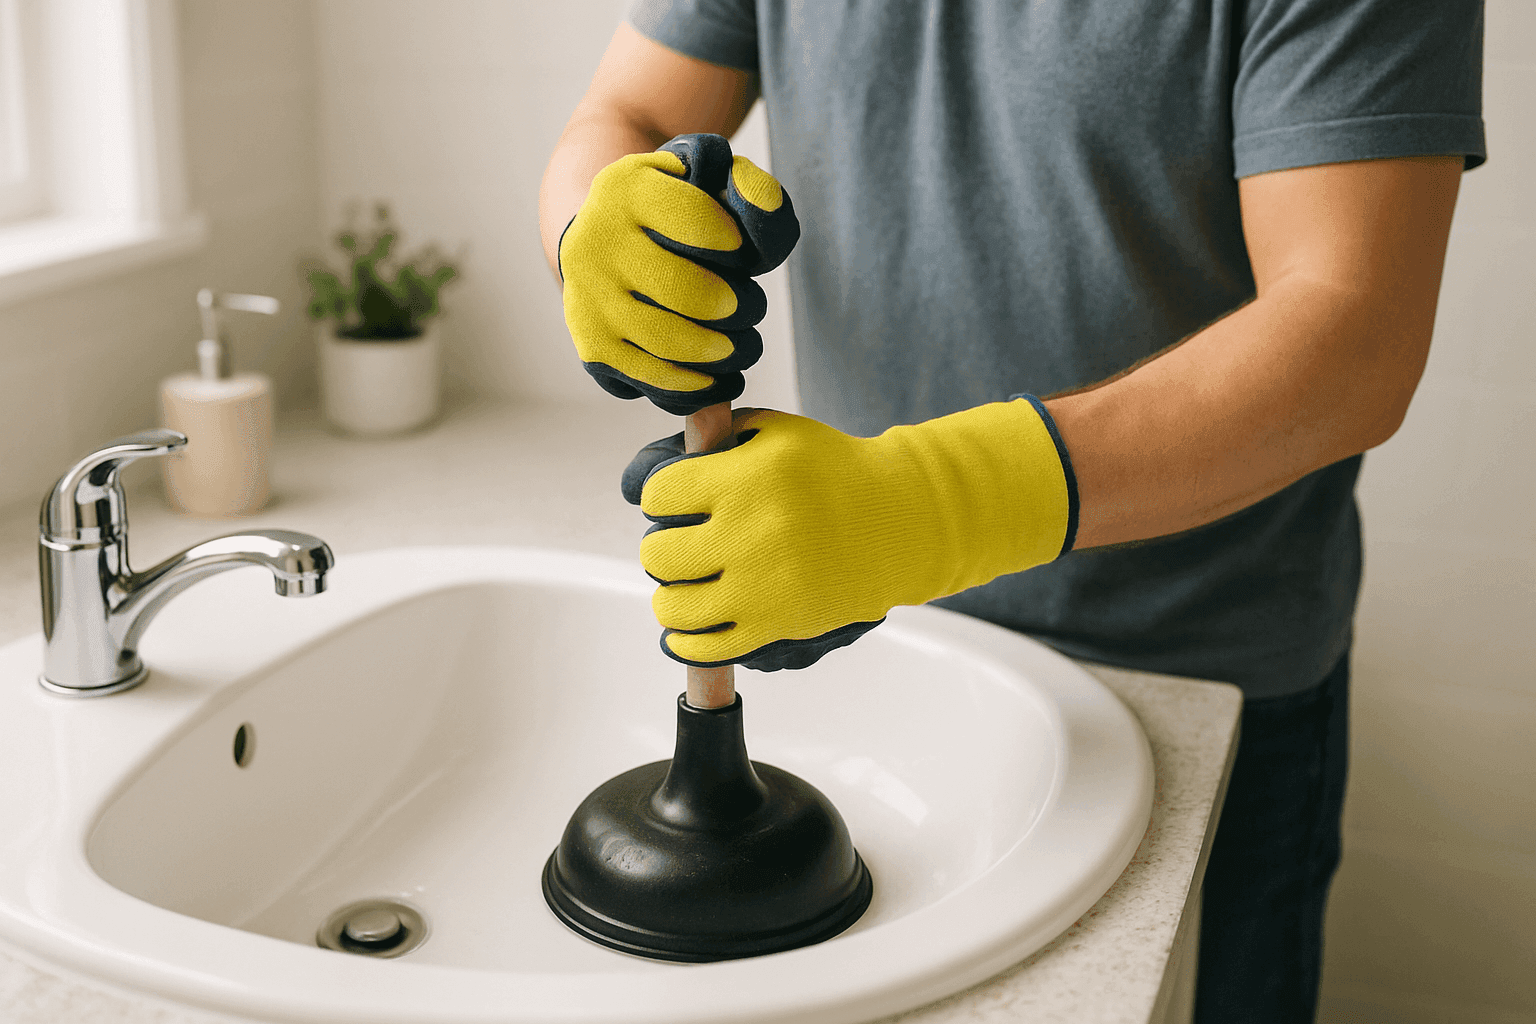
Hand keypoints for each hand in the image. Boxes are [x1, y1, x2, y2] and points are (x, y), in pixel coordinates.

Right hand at [560, 134, 798, 415]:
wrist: (607, 242)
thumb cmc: (678, 213)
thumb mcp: (717, 182)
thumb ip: (755, 192)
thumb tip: (756, 228)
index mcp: (625, 189)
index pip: (697, 220)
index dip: (737, 245)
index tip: (741, 252)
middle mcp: (594, 243)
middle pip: (689, 292)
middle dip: (740, 307)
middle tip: (751, 307)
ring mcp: (587, 300)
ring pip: (671, 344)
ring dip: (724, 353)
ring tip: (744, 346)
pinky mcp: (594, 348)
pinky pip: (653, 380)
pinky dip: (699, 388)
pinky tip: (722, 378)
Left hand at [622, 400, 1078, 669]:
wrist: (900, 521)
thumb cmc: (835, 473)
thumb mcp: (778, 434)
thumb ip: (718, 436)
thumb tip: (652, 467)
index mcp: (747, 479)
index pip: (659, 495)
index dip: (659, 498)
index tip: (672, 503)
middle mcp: (751, 532)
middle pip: (659, 554)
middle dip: (662, 549)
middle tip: (678, 547)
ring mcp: (762, 585)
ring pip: (674, 606)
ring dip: (671, 597)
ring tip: (684, 587)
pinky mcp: (777, 625)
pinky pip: (708, 646)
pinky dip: (687, 641)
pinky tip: (689, 628)